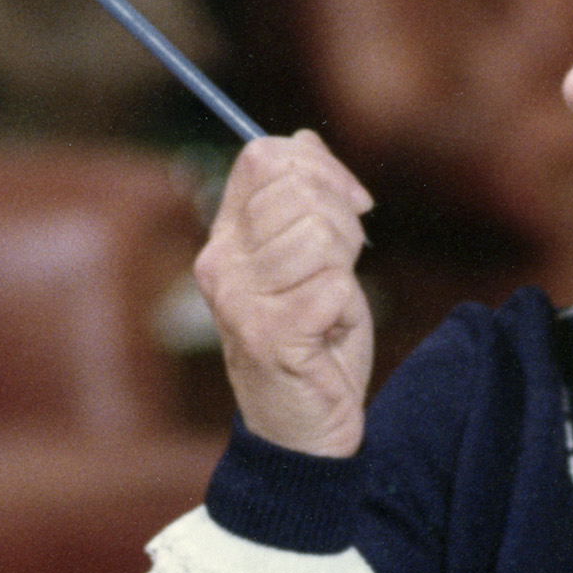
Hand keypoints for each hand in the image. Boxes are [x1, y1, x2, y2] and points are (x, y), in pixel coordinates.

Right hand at [196, 131, 374, 457]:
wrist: (304, 431)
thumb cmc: (313, 344)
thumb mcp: (309, 260)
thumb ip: (303, 202)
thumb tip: (303, 140)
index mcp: (226, 238)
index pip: (264, 157)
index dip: (319, 168)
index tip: (351, 203)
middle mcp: (221, 264)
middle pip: (295, 187)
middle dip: (341, 218)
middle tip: (342, 266)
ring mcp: (241, 301)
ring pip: (317, 234)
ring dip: (345, 267)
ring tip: (331, 304)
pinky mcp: (271, 335)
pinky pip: (332, 286)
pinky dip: (346, 308)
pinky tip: (329, 334)